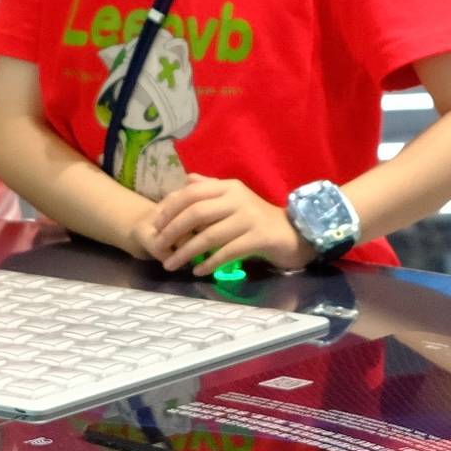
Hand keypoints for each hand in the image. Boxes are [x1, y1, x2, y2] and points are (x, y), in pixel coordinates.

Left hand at [134, 177, 306, 273]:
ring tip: (171, 265)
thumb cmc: (258, 217)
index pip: (192, 193)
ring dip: (186, 252)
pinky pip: (228, 252)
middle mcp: (238, 199)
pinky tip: (198, 270)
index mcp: (229, 187)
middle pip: (197, 213)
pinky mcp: (259, 238)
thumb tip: (186, 180)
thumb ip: (211, 188)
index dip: (171, 208)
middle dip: (173, 231)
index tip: (156, 224)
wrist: (294, 232)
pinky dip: (210, 262)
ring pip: (209, 235)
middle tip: (159, 246)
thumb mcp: (235, 198)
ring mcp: (249, 218)